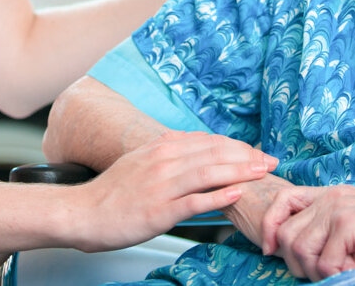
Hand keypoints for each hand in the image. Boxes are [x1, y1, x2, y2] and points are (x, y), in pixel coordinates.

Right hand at [71, 130, 276, 251]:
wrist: (84, 211)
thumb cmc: (114, 192)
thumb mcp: (141, 161)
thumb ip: (168, 154)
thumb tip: (195, 151)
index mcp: (161, 147)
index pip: (207, 142)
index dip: (235, 146)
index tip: (256, 151)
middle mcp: (164, 160)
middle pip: (213, 153)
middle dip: (245, 156)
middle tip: (270, 161)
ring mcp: (162, 184)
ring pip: (209, 172)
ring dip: (240, 171)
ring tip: (262, 172)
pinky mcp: (159, 210)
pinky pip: (194, 201)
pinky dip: (218, 196)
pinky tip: (236, 193)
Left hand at [224, 176, 354, 280]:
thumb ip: (330, 231)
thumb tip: (299, 258)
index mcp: (327, 195)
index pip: (282, 200)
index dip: (269, 226)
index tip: (270, 251)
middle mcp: (328, 197)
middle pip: (286, 234)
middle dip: (297, 265)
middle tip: (324, 276)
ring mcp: (338, 208)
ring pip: (300, 249)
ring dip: (319, 273)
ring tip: (345, 276)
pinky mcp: (351, 224)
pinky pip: (326, 261)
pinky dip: (339, 277)